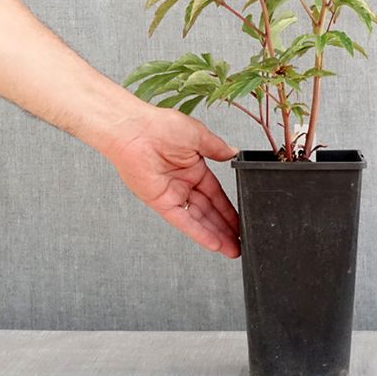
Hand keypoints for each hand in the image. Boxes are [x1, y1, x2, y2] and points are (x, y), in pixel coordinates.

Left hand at [103, 109, 240, 257]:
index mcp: (193, 167)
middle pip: (209, 211)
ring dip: (215, 234)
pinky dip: (198, 232)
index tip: (241, 220)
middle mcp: (183, 183)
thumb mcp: (199, 135)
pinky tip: (213, 243)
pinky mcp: (160, 202)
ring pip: (198, 219)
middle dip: (225, 227)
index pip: (216, 194)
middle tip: (240, 241)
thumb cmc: (161, 125)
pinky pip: (183, 221)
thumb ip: (217, 148)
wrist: (135, 130)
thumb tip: (234, 152)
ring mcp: (172, 194)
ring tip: (232, 249)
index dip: (228, 209)